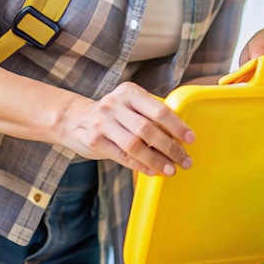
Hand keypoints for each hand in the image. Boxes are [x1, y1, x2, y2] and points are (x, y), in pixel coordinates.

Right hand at [59, 82, 193, 176]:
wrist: (73, 119)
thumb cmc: (112, 114)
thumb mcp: (129, 105)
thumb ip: (149, 115)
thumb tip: (179, 137)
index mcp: (129, 92)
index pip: (158, 110)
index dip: (177, 126)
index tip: (190, 139)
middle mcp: (115, 105)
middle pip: (148, 129)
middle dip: (170, 147)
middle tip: (185, 160)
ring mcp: (103, 123)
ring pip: (135, 145)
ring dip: (156, 160)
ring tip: (171, 169)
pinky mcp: (95, 140)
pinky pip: (122, 156)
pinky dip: (140, 166)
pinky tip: (153, 171)